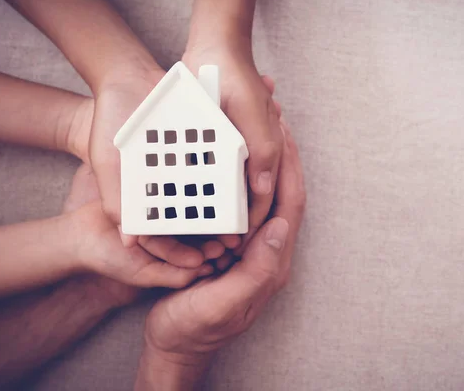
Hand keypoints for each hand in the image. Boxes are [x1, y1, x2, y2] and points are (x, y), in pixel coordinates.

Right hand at [63, 166, 213, 304]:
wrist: (78, 237)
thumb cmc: (111, 260)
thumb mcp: (144, 274)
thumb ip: (172, 276)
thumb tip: (201, 270)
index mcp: (176, 251)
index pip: (202, 249)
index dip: (216, 248)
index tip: (228, 246)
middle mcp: (173, 231)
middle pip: (201, 227)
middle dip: (216, 228)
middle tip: (228, 227)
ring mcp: (163, 212)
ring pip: (189, 208)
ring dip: (205, 207)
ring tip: (219, 207)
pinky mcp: (151, 193)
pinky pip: (171, 191)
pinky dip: (184, 189)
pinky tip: (198, 183)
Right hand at [87, 67, 241, 252]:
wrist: (125, 80)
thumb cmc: (108, 124)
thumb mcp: (107, 164)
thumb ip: (117, 200)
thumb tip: (129, 241)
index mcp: (148, 196)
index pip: (166, 233)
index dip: (181, 250)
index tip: (200, 263)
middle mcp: (171, 184)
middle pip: (195, 218)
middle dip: (212, 234)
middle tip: (231, 247)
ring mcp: (190, 166)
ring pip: (211, 195)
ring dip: (227, 210)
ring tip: (244, 222)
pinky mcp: (205, 146)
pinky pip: (221, 164)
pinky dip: (231, 175)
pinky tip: (246, 185)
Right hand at [135, 121, 304, 389]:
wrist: (173, 345)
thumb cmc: (195, 328)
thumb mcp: (223, 304)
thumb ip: (257, 271)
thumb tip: (281, 227)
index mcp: (271, 262)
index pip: (289, 204)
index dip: (290, 167)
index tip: (284, 131)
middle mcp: (266, 251)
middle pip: (282, 193)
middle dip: (282, 156)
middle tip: (275, 118)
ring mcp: (249, 248)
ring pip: (263, 195)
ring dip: (264, 162)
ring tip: (257, 129)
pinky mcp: (230, 248)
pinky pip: (242, 205)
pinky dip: (241, 179)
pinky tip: (228, 161)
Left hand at [183, 41, 283, 248]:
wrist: (210, 51)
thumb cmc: (240, 82)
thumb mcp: (257, 116)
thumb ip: (265, 152)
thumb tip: (263, 189)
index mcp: (264, 159)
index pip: (261, 201)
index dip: (249, 225)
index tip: (233, 247)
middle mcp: (246, 163)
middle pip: (239, 205)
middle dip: (226, 229)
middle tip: (209, 252)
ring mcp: (226, 157)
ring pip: (219, 197)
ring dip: (208, 218)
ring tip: (191, 239)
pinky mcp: (205, 149)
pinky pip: (200, 177)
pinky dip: (191, 193)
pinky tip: (174, 209)